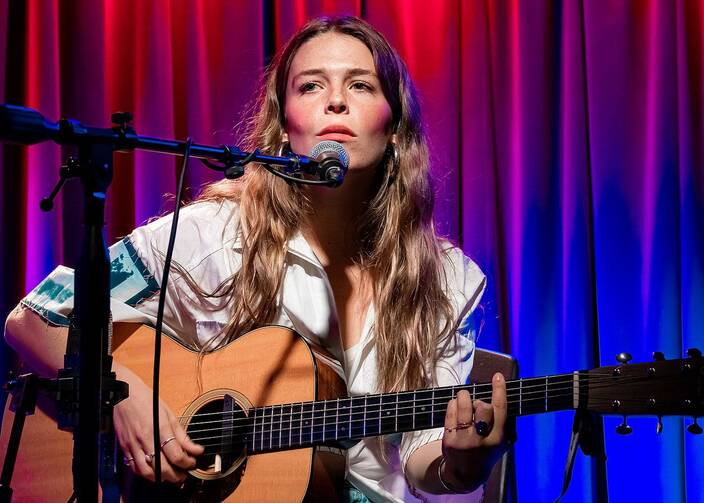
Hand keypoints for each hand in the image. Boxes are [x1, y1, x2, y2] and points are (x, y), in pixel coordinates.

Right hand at [114, 367, 203, 482]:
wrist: (124, 395)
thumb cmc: (147, 401)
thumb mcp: (169, 414)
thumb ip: (182, 435)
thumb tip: (196, 449)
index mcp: (160, 428)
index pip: (176, 454)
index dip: (187, 462)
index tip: (193, 461)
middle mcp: (146, 439)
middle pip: (162, 467)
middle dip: (176, 475)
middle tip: (184, 474)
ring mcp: (133, 445)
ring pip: (147, 472)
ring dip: (160, 478)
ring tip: (170, 475)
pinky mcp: (125, 448)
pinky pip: (134, 467)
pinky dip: (145, 474)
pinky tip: (154, 471)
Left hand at [440, 372, 507, 491]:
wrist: (465, 475)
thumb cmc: (485, 452)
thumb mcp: (501, 443)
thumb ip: (505, 424)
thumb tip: (503, 396)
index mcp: (497, 439)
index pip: (500, 410)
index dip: (499, 390)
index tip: (497, 376)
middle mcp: (481, 440)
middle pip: (482, 407)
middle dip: (479, 400)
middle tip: (476, 403)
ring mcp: (464, 440)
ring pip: (463, 406)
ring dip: (463, 397)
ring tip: (464, 399)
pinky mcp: (449, 440)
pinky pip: (450, 411)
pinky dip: (453, 404)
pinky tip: (455, 407)